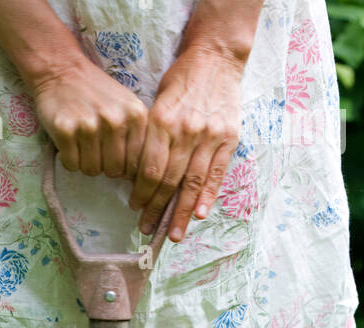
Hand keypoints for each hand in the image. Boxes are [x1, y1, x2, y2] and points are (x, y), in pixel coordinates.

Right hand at [31, 58, 148, 180]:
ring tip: (82, 142)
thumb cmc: (97, 94)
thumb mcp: (127, 107)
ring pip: (91, 170)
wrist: (61, 70)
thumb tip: (138, 176)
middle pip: (113, 171)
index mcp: (136, 115)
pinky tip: (69, 141)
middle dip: (103, 166)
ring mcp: (89, 125)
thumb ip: (137, 136)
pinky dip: (68, 159)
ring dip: (85, 162)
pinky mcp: (65, 130)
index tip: (113, 155)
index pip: (135, 164)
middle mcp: (115, 120)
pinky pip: (71, 165)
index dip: (123, 165)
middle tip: (95, 148)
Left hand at [129, 45, 243, 241]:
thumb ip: (151, 138)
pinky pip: (216, 172)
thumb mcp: (156, 103)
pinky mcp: (228, 137)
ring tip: (174, 234)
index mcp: (162, 121)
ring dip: (182, 212)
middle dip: (158, 209)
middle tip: (148, 229)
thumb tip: (139, 177)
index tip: (135, 208)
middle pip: (169, 180)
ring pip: (192, 182)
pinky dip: (208, 195)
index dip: (141, 193)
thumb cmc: (181, 81)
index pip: (149, 169)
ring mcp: (209, 135)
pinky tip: (200, 214)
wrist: (215, 57)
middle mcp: (185, 130)